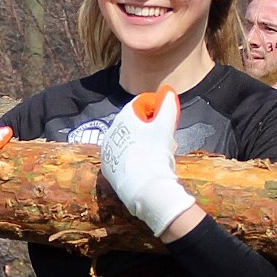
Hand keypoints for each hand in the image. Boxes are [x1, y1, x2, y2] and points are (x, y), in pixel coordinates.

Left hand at [101, 85, 194, 236]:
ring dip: (140, 144)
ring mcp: (108, 151)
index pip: (140, 106)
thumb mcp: (166, 125)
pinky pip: (122, 158)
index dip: (155, 110)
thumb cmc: (155, 151)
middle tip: (164, 139)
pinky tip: (143, 167)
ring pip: (127, 142)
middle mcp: (111, 131)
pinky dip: (132, 159)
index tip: (165, 120)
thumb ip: (168, 105)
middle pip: (133, 124)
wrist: (143, 186)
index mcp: (123, 117)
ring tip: (156, 155)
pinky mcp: (108, 168)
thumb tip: (168, 90)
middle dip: (149, 129)